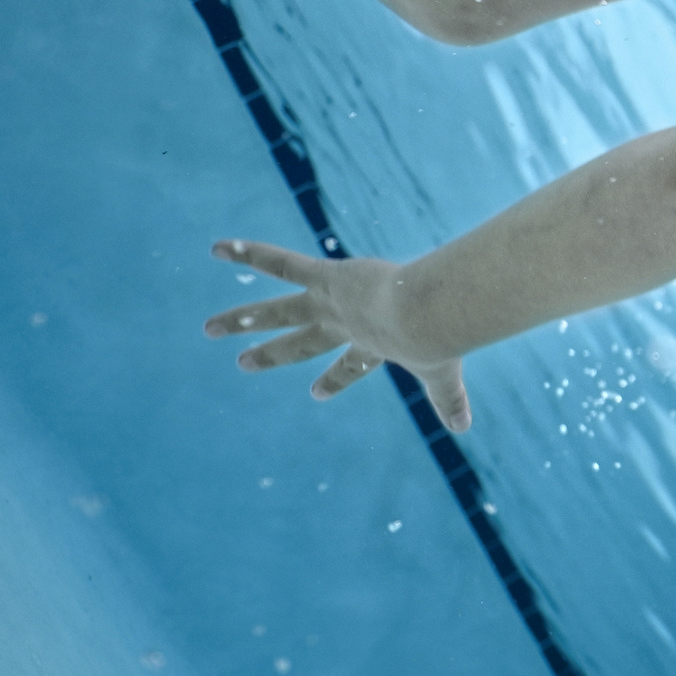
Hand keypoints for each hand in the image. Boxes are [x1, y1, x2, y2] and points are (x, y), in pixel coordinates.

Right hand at [204, 239, 473, 431]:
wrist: (421, 316)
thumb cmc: (437, 339)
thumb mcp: (444, 371)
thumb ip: (452, 399)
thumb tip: (465, 428)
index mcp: (371, 347)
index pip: (350, 366)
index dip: (336, 379)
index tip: (318, 392)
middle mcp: (343, 328)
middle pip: (301, 343)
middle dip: (272, 354)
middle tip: (243, 362)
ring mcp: (329, 304)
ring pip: (277, 310)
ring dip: (243, 318)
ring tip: (210, 326)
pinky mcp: (325, 278)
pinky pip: (281, 263)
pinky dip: (251, 253)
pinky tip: (219, 248)